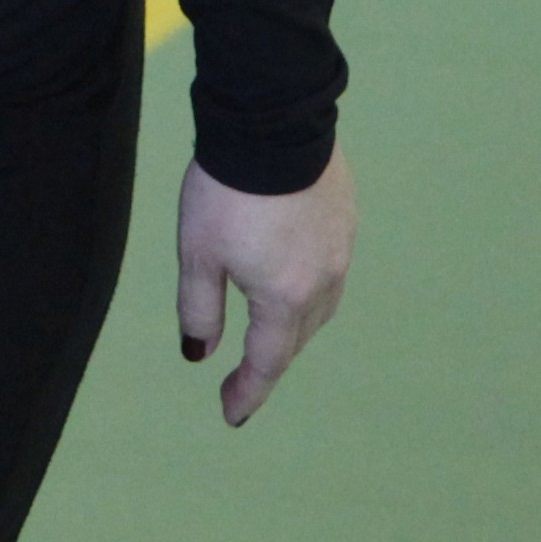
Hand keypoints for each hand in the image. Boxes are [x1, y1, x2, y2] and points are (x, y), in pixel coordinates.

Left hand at [177, 144, 354, 425]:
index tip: (231, 415)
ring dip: (291, 327)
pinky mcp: (345, 220)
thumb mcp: (197, 254)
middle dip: (269, 359)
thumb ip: (199, 308)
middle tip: (241, 378)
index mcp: (285, 297)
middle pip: (295, 336)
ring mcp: (341, 250)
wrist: (273, 126)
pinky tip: (290, 277)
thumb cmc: (226, 192)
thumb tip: (199, 352)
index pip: (267, 361)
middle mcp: (323, 281)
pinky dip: (307, 288)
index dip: (248, 391)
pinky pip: (329, 271)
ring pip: (318, 306)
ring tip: (266, 334)